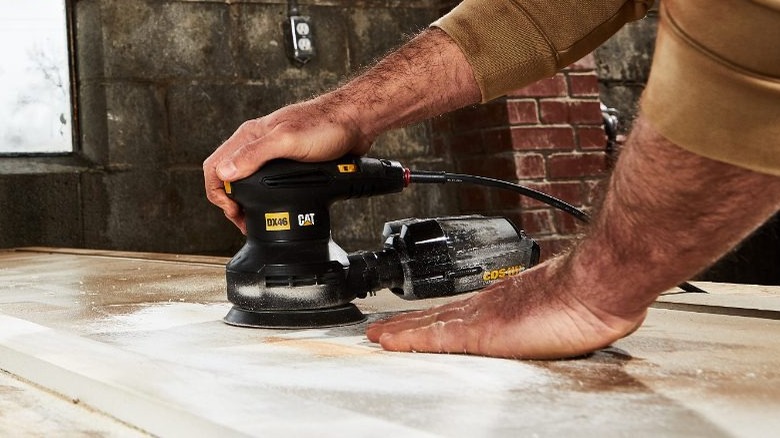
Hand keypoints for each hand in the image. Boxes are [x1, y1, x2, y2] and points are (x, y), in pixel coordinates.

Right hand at [203, 96, 372, 232]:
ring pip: (247, 181)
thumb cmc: (325, 125)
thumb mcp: (287, 140)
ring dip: (246, 202)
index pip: (215, 165)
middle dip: (230, 202)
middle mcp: (256, 144)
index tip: (233, 210)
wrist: (354, 123)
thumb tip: (226, 172)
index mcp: (249, 136)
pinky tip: (275, 206)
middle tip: (244, 222)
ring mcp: (271, 154)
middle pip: (227, 177)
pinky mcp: (288, 163)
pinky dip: (265, 197)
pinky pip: (268, 182)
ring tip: (255, 220)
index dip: (217, 192)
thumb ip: (255, 154)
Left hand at [366, 259, 645, 358]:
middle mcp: (486, 306)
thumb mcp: (559, 308)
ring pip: (429, 325)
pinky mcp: (481, 332)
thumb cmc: (587, 300)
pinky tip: (389, 341)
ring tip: (378, 336)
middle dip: (409, 323)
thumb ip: (544, 314)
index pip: (459, 312)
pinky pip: (436, 338)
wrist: (595, 288)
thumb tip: (546, 321)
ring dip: (401, 330)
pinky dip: (410, 339)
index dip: (434, 318)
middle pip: (438, 316)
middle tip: (382, 328)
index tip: (415, 320)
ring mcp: (481, 317)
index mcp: (503, 303)